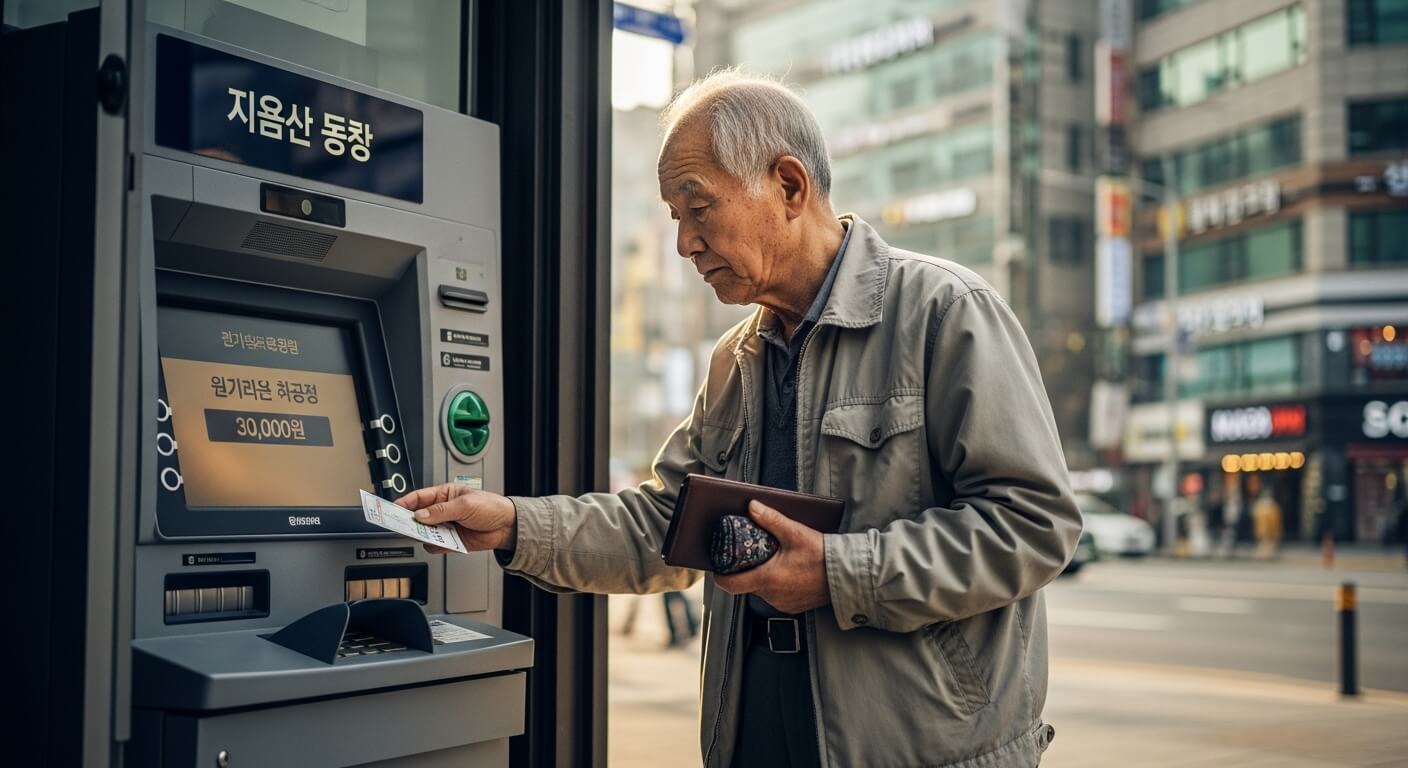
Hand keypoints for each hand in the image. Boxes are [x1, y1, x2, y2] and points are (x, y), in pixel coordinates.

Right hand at [395, 484, 517, 553]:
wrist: (507, 526)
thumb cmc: (491, 507)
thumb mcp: (465, 504)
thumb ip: (441, 511)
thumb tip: (420, 515)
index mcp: (445, 495)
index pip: (419, 498)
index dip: (405, 503)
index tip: (393, 509)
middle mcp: (443, 511)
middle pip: (418, 517)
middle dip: (410, 521)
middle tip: (402, 525)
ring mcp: (446, 526)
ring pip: (425, 533)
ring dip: (425, 535)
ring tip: (427, 534)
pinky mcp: (451, 541)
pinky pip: (436, 546)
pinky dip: (436, 546)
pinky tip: (442, 543)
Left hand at [714, 500, 829, 613]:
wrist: (847, 575)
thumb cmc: (822, 555)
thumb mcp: (794, 532)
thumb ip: (770, 519)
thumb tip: (752, 506)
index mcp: (767, 578)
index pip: (730, 584)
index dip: (720, 575)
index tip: (719, 566)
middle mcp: (772, 595)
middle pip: (746, 584)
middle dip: (747, 569)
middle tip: (754, 553)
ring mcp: (783, 603)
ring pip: (762, 590)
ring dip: (763, 577)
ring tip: (775, 560)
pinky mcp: (793, 607)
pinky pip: (776, 597)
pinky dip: (777, 585)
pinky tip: (788, 572)